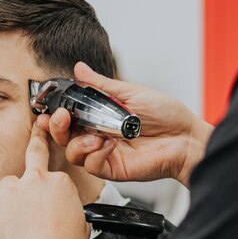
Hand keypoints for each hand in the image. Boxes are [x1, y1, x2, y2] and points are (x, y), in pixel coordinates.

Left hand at [0, 125, 88, 238]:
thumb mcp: (81, 223)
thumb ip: (69, 209)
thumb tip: (66, 214)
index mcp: (60, 181)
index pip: (55, 178)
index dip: (52, 191)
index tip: (51, 197)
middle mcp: (35, 178)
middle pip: (33, 157)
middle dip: (37, 139)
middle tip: (37, 129)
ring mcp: (12, 188)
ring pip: (9, 186)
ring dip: (12, 198)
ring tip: (18, 222)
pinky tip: (9, 229)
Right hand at [37, 62, 213, 186]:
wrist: (185, 138)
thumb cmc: (166, 115)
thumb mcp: (130, 93)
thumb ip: (102, 85)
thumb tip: (79, 69)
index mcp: (101, 116)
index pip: (70, 116)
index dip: (56, 113)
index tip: (51, 107)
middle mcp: (99, 135)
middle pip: (64, 136)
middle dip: (57, 127)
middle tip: (63, 117)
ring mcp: (105, 153)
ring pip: (73, 153)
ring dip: (78, 142)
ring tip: (96, 135)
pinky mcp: (113, 169)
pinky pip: (91, 165)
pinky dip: (95, 154)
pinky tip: (109, 145)